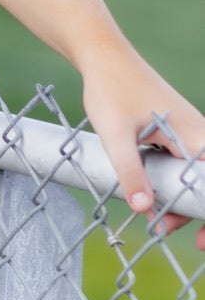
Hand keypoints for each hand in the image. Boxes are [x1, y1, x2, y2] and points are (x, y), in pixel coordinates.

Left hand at [80, 45, 204, 251]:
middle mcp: (200, 135)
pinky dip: (172, 184)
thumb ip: (130, 172)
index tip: (202, 242)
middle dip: (192, 212)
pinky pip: (183, 165)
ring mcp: (190, 133)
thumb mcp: (114, 136)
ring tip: (152, 219)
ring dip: (178, 199)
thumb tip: (143, 210)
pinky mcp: (177, 132)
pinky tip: (150, 196)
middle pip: (204, 184)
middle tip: (162, 231)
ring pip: (193, 176)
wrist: (104, 57)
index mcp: (195, 137)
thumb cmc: (110, 89)